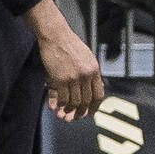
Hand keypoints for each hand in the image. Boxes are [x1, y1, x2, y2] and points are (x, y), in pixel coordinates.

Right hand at [30, 0, 105, 120]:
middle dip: (80, 112)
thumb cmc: (69, 45)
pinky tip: (56, 106)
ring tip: (63, 115)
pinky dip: (59, 104)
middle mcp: (86, 75)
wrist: (56, 36)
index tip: (89, 113)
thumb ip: (89, 74)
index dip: (94, 107)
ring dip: (68, 110)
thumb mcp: (87, 58)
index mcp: (95, 70)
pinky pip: (62, 98)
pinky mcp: (60, 78)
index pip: (99, 95)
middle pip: (86, 100)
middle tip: (73, 118)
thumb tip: (91, 91)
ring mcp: (74, 77)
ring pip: (74, 101)